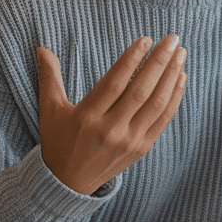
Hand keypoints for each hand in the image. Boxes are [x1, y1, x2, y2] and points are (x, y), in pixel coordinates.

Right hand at [36, 36, 186, 194]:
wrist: (68, 183)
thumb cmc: (59, 141)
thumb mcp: (49, 110)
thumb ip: (49, 77)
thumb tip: (41, 47)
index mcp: (87, 117)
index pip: (115, 83)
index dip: (132, 59)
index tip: (146, 39)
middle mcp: (110, 130)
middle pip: (141, 91)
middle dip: (159, 62)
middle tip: (172, 39)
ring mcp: (129, 140)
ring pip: (156, 104)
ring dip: (171, 76)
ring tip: (180, 53)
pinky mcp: (141, 148)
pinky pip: (163, 119)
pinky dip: (174, 98)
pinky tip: (180, 78)